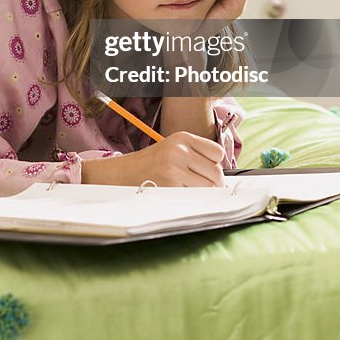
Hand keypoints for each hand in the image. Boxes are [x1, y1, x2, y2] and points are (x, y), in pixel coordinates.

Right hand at [82, 131, 225, 186]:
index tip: (207, 173)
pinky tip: (178, 197)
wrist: (119, 174)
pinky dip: (191, 201)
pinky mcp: (170, 187)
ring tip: (187, 192)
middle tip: (199, 188)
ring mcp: (175, 169)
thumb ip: (195, 156)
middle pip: (216, 173)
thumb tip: (221, 178)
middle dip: (212, 184)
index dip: (214, 165)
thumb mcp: (171, 149)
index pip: (217, 153)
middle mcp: (180, 151)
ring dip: (202, 194)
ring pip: (208, 188)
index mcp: (182, 138)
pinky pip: (194, 198)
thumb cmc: (149, 165)